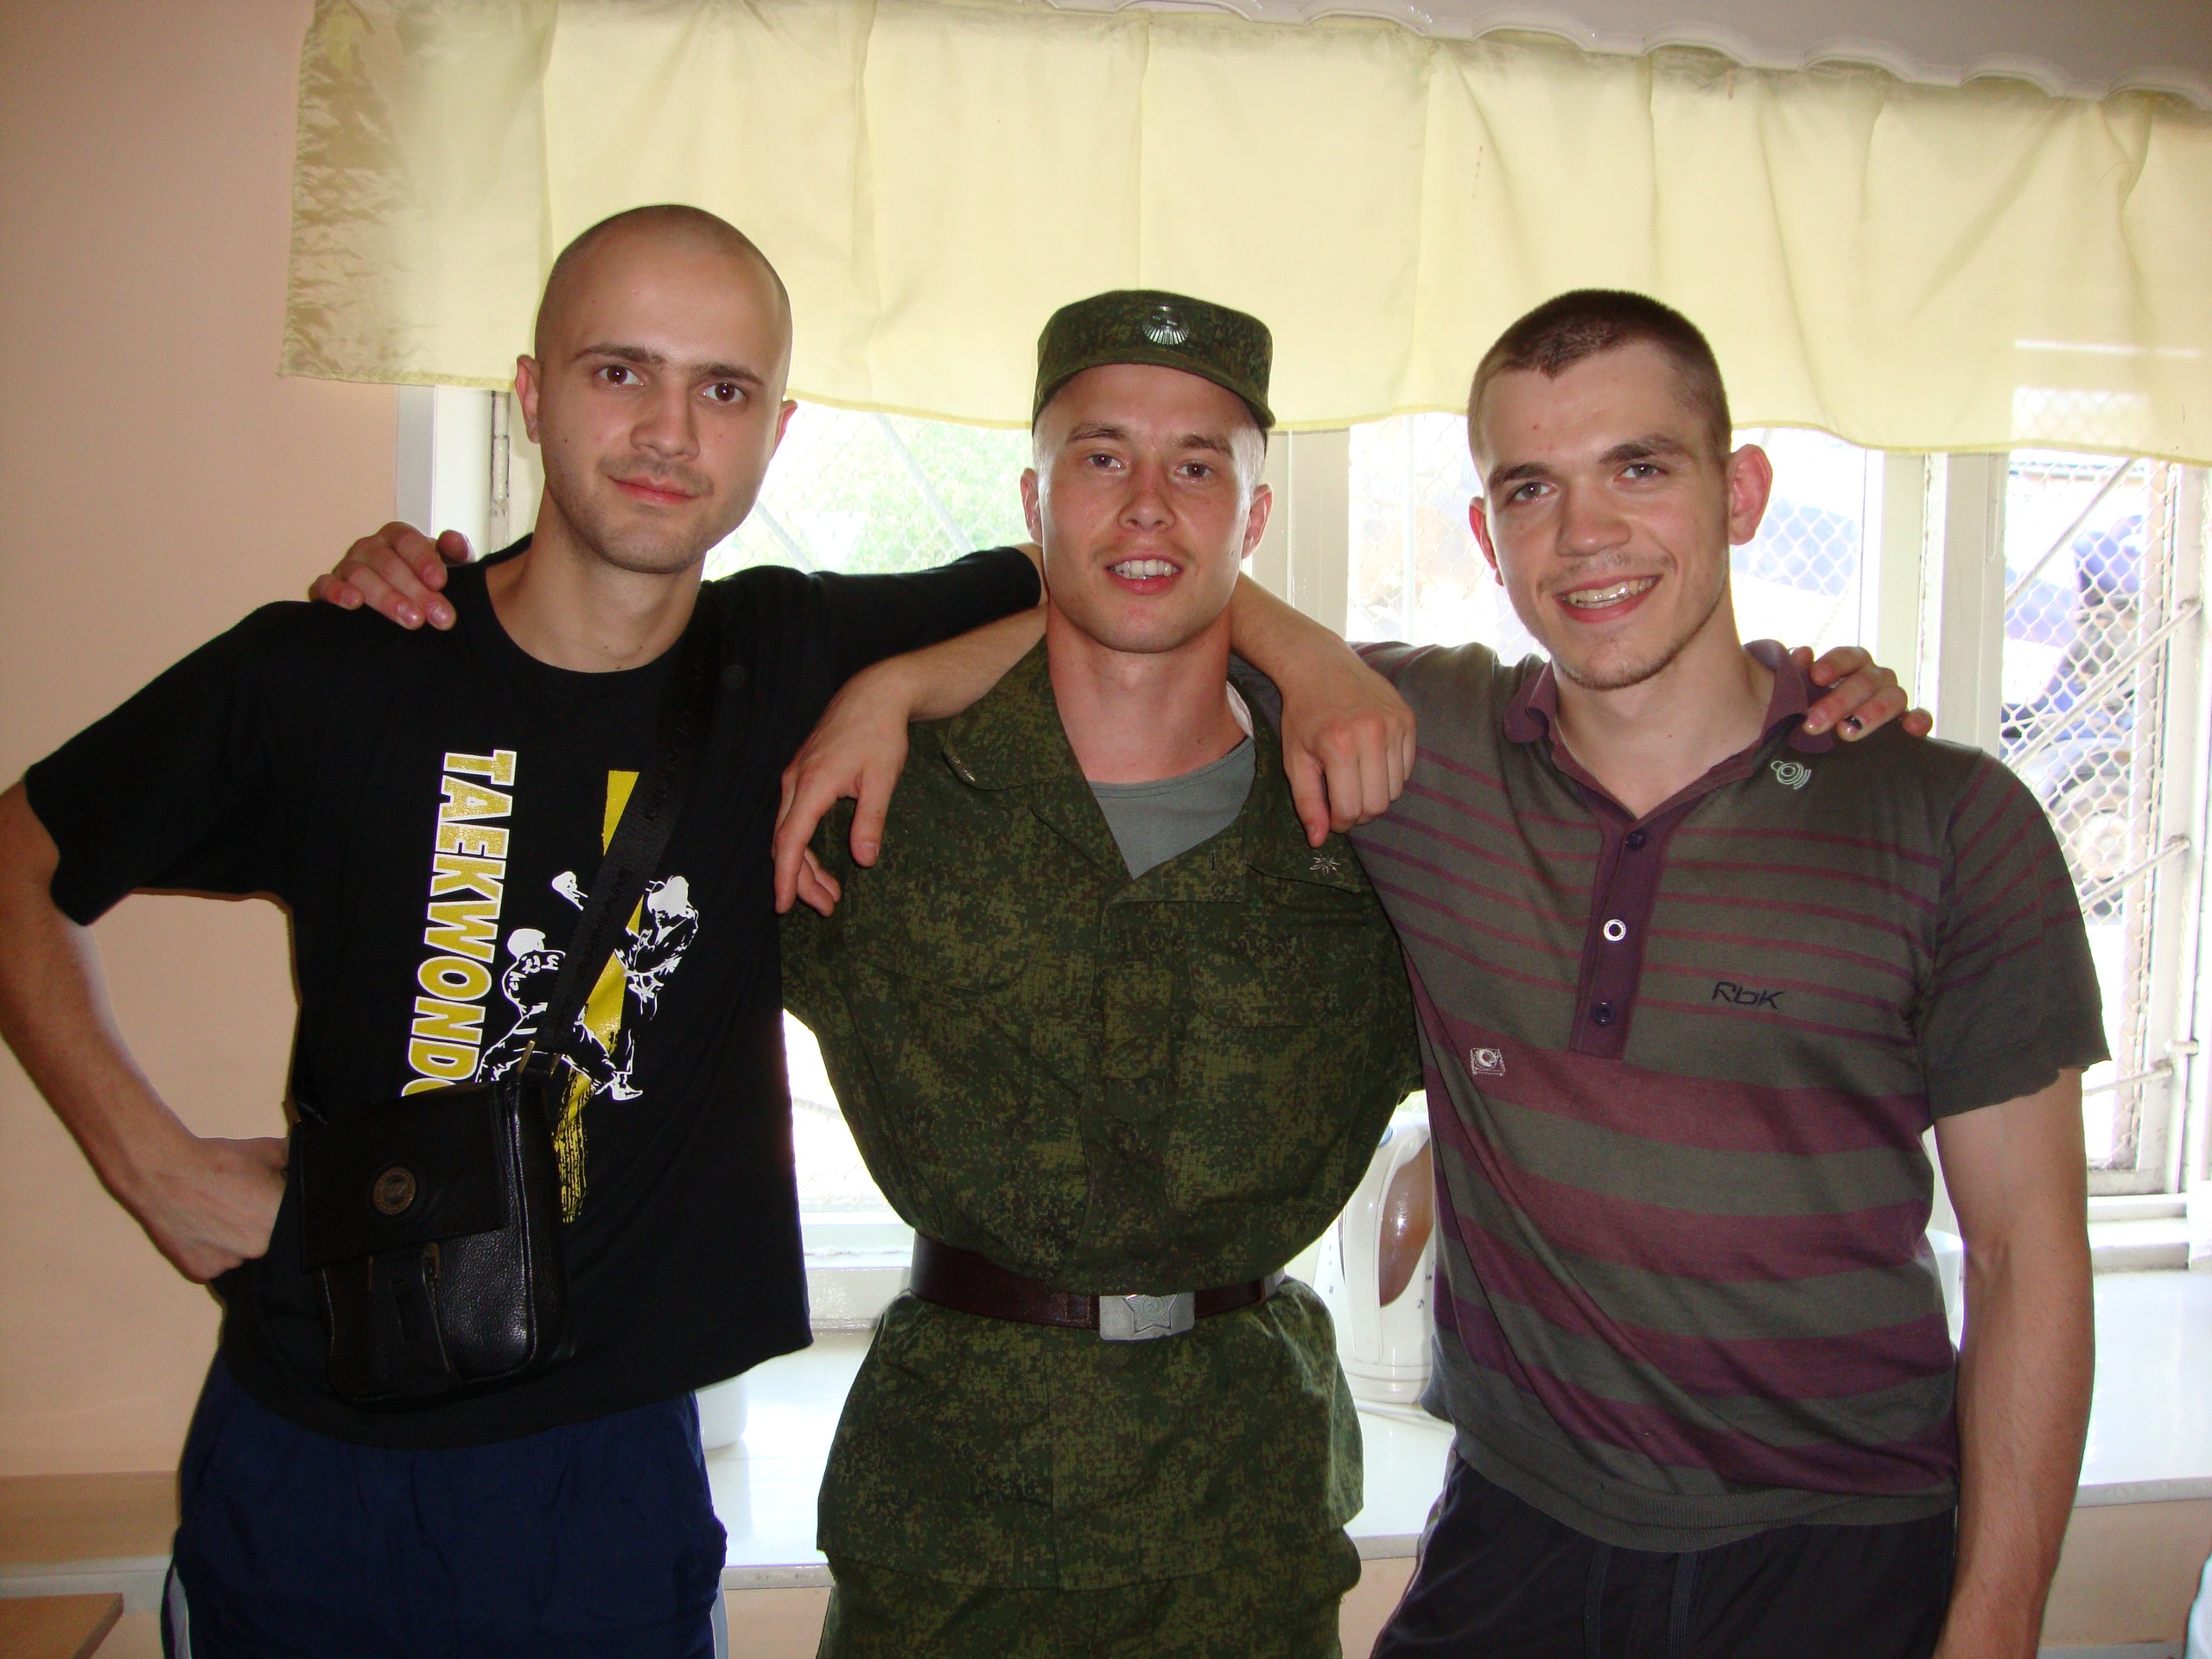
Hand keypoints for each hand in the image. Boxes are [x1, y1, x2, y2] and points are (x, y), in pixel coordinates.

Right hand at [126, 1132, 287, 1283]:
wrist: (165, 1170)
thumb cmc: (218, 1160)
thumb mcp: (269, 1151)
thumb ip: (295, 1162)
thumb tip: (310, 1165)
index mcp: (279, 1221)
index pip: (292, 1222)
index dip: (279, 1209)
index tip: (266, 1199)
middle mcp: (258, 1249)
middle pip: (266, 1240)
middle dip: (259, 1224)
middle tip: (241, 1205)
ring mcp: (229, 1264)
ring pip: (241, 1254)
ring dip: (235, 1240)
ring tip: (218, 1215)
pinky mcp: (201, 1272)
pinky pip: (215, 1264)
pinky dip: (211, 1250)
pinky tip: (202, 1228)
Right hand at [307, 523, 472, 629]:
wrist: (403, 605)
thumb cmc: (427, 582)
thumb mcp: (446, 567)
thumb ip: (455, 553)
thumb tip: (454, 541)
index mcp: (396, 537)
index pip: (407, 540)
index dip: (423, 559)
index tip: (440, 582)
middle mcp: (369, 547)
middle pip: (387, 563)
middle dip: (416, 591)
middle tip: (440, 616)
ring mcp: (346, 566)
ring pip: (361, 576)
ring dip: (388, 598)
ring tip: (413, 620)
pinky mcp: (328, 587)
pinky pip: (325, 584)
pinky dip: (337, 592)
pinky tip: (354, 603)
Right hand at [773, 660, 917, 914]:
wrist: (875, 693)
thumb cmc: (880, 733)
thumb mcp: (882, 778)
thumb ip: (870, 820)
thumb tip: (864, 860)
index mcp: (812, 785)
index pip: (790, 841)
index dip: (786, 876)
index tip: (782, 904)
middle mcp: (795, 782)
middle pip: (785, 842)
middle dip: (801, 880)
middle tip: (826, 908)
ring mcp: (796, 776)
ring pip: (789, 831)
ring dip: (805, 865)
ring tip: (830, 894)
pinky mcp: (804, 774)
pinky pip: (795, 817)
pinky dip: (805, 844)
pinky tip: (823, 860)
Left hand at [1277, 655, 1416, 846]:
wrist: (1321, 666)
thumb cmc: (1303, 715)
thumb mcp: (1294, 760)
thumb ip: (1307, 802)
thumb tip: (1319, 840)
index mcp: (1339, 746)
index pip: (1351, 810)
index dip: (1340, 823)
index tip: (1331, 816)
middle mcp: (1372, 734)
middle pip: (1378, 804)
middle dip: (1359, 813)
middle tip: (1343, 800)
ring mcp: (1395, 725)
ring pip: (1395, 790)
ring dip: (1375, 794)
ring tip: (1355, 779)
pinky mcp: (1408, 719)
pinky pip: (1407, 768)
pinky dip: (1390, 775)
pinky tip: (1370, 760)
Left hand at [1795, 645, 1932, 740]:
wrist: (1830, 737)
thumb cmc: (1813, 707)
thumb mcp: (1802, 690)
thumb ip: (1798, 672)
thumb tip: (1802, 653)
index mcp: (1852, 664)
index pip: (1848, 656)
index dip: (1834, 664)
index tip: (1816, 677)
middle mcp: (1876, 677)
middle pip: (1865, 681)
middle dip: (1839, 702)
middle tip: (1813, 722)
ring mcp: (1894, 698)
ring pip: (1894, 697)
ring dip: (1872, 713)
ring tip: (1847, 731)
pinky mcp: (1908, 721)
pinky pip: (1921, 716)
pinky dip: (1919, 720)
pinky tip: (1909, 729)